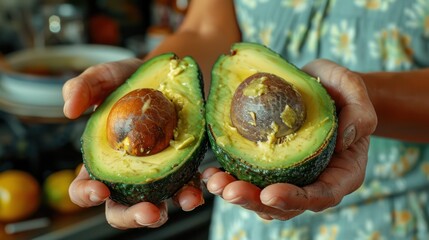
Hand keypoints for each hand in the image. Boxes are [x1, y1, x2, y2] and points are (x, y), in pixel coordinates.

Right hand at [64, 59, 204, 228]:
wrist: (166, 76)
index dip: (87, 195)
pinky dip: (193, 191)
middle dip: (133, 216)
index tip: (100, 190)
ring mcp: (155, 175)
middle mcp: (127, 175)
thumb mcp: (104, 77)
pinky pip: (186, 186)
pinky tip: (201, 190)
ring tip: (186, 201)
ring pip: (158, 205)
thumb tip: (68, 110)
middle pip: (122, 209)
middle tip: (149, 212)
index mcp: (102, 161)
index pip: (85, 188)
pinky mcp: (181, 168)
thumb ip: (82, 87)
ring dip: (172, 210)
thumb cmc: (129, 79)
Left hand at [202, 59, 376, 219]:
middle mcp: (314, 180)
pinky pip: (249, 177)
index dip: (295, 199)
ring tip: (215, 181)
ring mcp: (290, 175)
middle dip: (255, 201)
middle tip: (230, 191)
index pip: (321, 195)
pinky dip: (230, 177)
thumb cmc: (340, 90)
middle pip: (285, 204)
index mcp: (341, 172)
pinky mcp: (269, 165)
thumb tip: (345, 138)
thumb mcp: (356, 90)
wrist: (321, 87)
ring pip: (263, 197)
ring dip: (237, 193)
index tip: (269, 193)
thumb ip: (360, 113)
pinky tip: (211, 170)